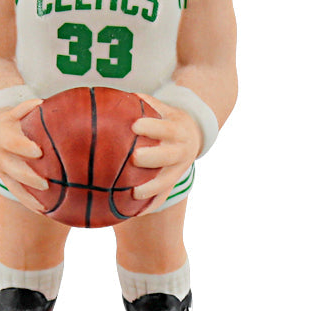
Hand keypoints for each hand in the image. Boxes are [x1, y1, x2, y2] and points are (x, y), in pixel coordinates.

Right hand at [0, 98, 47, 213]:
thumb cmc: (12, 121)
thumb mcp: (15, 112)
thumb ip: (27, 108)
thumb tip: (42, 103)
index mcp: (2, 136)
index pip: (12, 143)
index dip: (23, 147)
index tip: (39, 151)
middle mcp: (0, 155)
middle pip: (13, 169)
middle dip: (28, 176)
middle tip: (45, 183)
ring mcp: (2, 170)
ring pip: (14, 185)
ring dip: (29, 195)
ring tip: (46, 202)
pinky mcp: (7, 180)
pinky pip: (17, 194)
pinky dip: (29, 202)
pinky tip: (44, 210)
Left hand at [130, 93, 202, 214]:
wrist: (193, 134)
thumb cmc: (166, 118)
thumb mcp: (162, 108)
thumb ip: (144, 103)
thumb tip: (117, 97)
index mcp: (178, 128)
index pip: (166, 128)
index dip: (152, 127)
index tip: (134, 125)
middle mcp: (182, 150)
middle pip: (169, 155)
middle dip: (153, 157)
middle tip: (135, 157)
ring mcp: (179, 169)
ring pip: (168, 180)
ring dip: (153, 188)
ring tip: (134, 193)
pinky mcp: (174, 182)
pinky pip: (164, 196)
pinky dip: (151, 205)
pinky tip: (135, 213)